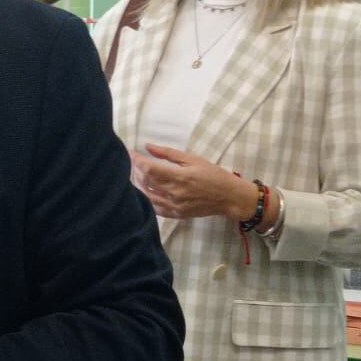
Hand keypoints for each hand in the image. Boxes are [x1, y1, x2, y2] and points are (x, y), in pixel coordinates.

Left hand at [131, 143, 251, 220]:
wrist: (230, 197)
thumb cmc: (214, 175)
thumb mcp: (193, 159)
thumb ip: (168, 153)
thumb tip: (148, 146)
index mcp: (179, 177)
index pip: (148, 169)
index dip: (136, 160)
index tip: (130, 152)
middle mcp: (174, 193)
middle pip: (145, 181)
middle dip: (135, 170)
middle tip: (134, 162)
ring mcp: (175, 206)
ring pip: (147, 195)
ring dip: (138, 184)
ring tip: (136, 175)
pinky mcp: (177, 214)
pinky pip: (155, 208)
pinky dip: (146, 198)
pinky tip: (144, 191)